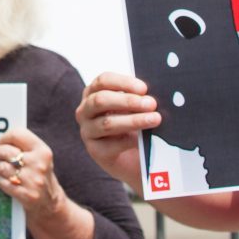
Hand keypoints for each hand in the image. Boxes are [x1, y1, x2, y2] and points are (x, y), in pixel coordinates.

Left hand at [0, 129, 64, 218]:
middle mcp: (38, 164)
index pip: (18, 134)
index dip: (4, 137)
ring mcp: (32, 181)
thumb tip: (1, 141)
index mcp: (43, 151)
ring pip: (3, 167)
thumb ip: (25, 147)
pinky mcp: (25, 195)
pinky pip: (3, 182)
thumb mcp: (40, 158)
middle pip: (7, 151)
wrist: (50, 203)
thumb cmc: (40, 175)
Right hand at [75, 72, 158, 188]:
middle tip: (151, 104)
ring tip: (154, 119)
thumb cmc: (129, 124)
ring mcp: (87, 131)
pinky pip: (112, 145)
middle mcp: (85, 110)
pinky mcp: (94, 150)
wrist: (128, 156)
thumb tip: (151, 95)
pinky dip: (129, 141)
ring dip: (133, 120)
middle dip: (128, 101)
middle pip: (101, 100)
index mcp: (92, 92)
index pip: (103, 81)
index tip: (144, 88)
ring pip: (107, 123)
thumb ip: (136, 99)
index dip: (124, 83)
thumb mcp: (130, 107)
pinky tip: (142, 140)